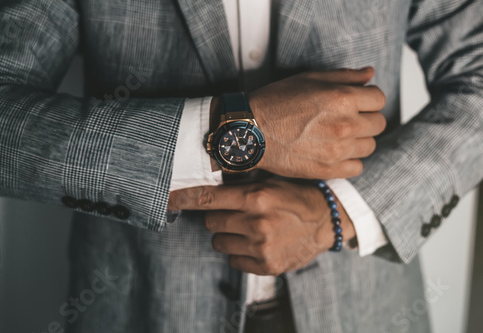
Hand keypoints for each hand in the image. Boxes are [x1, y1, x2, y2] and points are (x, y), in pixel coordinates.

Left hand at [168, 178, 355, 275]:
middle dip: (218, 216)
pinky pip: (233, 260)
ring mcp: (261, 247)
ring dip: (228, 235)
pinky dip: (240, 253)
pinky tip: (257, 243)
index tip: (167, 199)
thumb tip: (208, 179)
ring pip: (219, 243)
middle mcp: (256, 222)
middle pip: (210, 221)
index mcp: (256, 197)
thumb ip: (242, 183)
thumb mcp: (272, 181)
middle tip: (236, 213)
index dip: (183, 199)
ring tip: (249, 229)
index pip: (207, 199)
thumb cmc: (296, 196)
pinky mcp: (267, 266)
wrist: (327, 221)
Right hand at [246, 67, 385, 178]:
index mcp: (342, 98)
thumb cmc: (275, 103)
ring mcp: (337, 150)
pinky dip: (349, 161)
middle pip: (378, 123)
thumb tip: (370, 74)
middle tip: (346, 119)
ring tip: (337, 136)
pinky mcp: (328, 170)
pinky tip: (334, 153)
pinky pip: (357, 167)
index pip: (379, 99)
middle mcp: (344, 125)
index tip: (357, 102)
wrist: (250, 131)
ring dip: (358, 140)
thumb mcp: (309, 79)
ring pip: (369, 146)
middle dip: (366, 119)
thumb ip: (344, 76)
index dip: (368, 99)